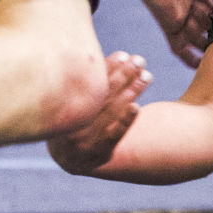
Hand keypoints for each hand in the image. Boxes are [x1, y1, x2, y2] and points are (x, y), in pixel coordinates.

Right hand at [46, 51, 152, 174]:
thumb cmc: (76, 120)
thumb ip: (86, 81)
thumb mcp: (73, 101)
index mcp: (67, 104)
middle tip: (139, 60)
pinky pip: (113, 135)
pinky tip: (136, 108)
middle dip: (124, 75)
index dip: (108, 67)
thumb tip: (103, 53)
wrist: (69, 158)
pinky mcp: (98, 152)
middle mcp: (74, 120)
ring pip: (112, 110)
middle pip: (103, 94)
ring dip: (131, 91)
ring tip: (146, 75)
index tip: (123, 54)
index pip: (90, 83)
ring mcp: (85, 138)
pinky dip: (125, 121)